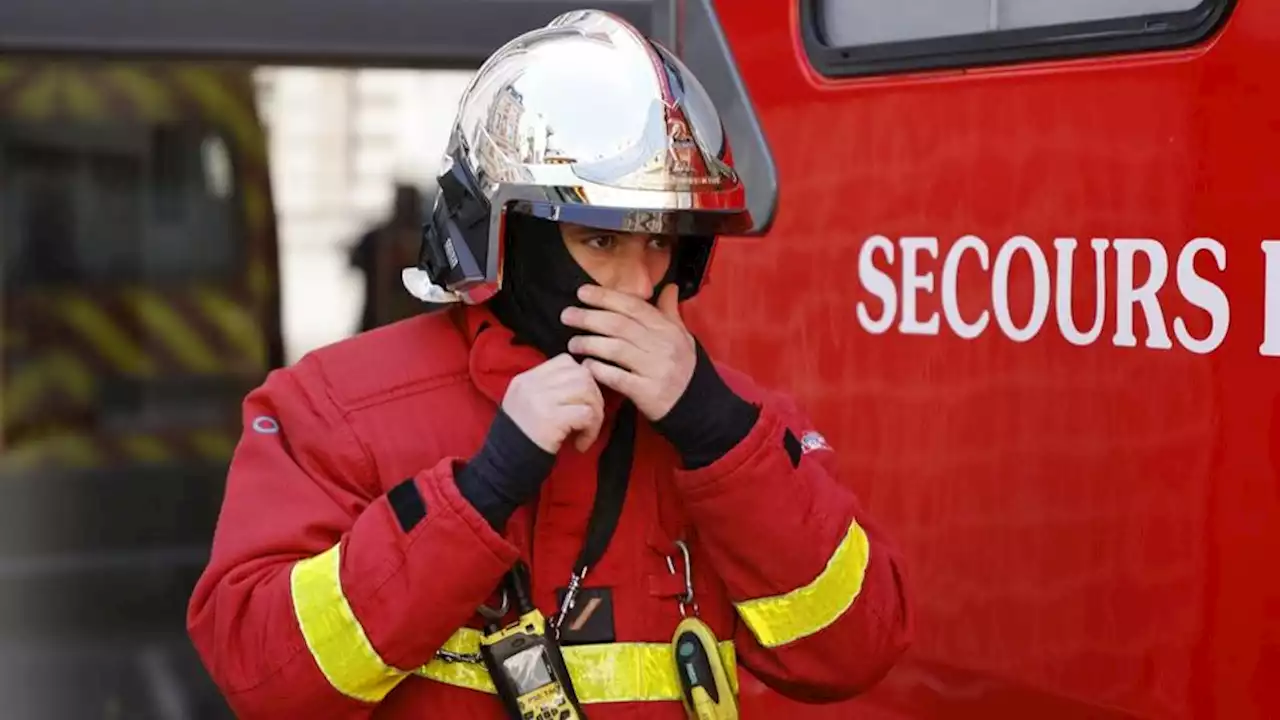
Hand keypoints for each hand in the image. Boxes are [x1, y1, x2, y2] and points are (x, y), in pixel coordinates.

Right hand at [502, 353, 605, 453]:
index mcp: (526, 379)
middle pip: (581, 374)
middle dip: (594, 396)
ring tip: (587, 431)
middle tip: (590, 418)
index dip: (581, 378)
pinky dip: (591, 430)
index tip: (580, 400)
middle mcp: (532, 384)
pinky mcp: (552, 418)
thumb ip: (548, 389)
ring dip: (596, 413)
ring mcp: (541, 400)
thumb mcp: (527, 404)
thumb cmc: (522, 437)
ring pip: (587, 391)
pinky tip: (581, 443)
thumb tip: (584, 382)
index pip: (565, 361)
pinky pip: (587, 414)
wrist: (506, 464)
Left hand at [561, 284, 696, 420]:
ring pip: (616, 350)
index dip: (606, 297)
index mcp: (667, 329)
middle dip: (589, 318)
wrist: (697, 405)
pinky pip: (618, 378)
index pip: (633, 306)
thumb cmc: (684, 368)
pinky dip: (600, 371)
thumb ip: (670, 311)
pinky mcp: (647, 392)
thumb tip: (669, 286)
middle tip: (566, 315)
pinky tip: (586, 367)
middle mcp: (661, 346)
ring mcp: (654, 369)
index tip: (582, 293)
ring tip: (572, 343)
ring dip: (590, 344)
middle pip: (619, 326)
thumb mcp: (683, 336)